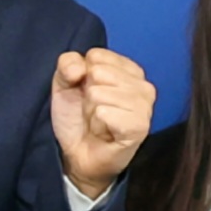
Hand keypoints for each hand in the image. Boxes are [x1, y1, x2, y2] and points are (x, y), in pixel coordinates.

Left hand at [51, 48, 154, 196]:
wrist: (78, 155)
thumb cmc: (77, 118)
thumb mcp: (65, 84)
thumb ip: (67, 64)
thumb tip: (80, 67)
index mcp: (129, 69)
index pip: (96, 55)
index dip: (81, 75)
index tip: (86, 92)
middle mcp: (143, 85)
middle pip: (98, 73)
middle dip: (87, 94)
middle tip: (94, 111)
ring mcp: (145, 106)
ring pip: (100, 93)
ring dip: (91, 111)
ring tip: (99, 121)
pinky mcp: (140, 126)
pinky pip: (105, 112)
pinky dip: (97, 124)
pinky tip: (105, 132)